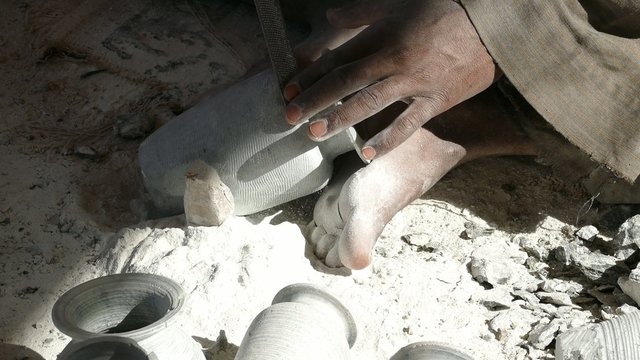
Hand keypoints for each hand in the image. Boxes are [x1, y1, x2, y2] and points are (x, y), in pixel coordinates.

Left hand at [283, 0, 498, 160]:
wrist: (491, 26)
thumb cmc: (443, 12)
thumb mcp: (400, 4)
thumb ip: (362, 13)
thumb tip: (330, 15)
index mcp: (383, 36)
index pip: (339, 58)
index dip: (311, 75)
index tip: (289, 90)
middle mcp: (394, 60)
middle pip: (347, 82)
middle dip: (315, 100)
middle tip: (290, 117)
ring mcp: (415, 83)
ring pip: (371, 103)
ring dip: (341, 119)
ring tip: (316, 133)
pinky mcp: (435, 101)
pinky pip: (408, 124)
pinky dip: (387, 140)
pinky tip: (367, 154)